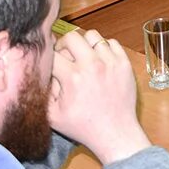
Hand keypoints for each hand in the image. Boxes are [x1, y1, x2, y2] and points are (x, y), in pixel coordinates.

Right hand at [49, 29, 150, 166]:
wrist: (114, 132)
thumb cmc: (83, 126)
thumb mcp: (52, 115)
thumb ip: (44, 91)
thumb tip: (43, 71)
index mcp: (73, 77)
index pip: (53, 53)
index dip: (48, 57)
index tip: (50, 63)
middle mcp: (92, 65)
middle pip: (72, 37)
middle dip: (63, 45)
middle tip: (64, 56)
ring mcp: (111, 62)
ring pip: (93, 36)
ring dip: (84, 44)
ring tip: (82, 57)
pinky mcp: (124, 63)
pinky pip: (111, 42)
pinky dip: (103, 48)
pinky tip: (99, 60)